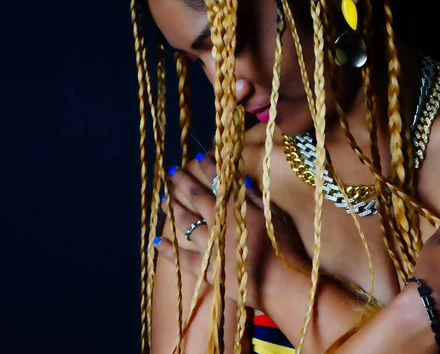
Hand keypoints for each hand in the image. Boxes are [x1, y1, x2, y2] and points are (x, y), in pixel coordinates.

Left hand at [155, 153, 306, 309]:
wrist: (279, 283)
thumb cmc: (282, 247)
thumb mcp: (272, 215)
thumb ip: (253, 197)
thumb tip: (238, 177)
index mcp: (234, 207)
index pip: (218, 181)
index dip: (208, 167)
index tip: (198, 156)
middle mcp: (217, 222)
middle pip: (196, 197)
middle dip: (183, 182)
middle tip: (171, 171)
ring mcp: (209, 246)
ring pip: (186, 223)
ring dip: (173, 209)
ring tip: (163, 200)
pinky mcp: (206, 269)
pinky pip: (182, 258)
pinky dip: (168, 250)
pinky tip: (157, 241)